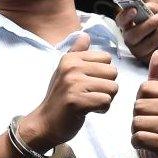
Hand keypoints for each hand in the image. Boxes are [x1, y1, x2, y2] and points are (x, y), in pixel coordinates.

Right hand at [19, 34, 118, 151]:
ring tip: (90, 102)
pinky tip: (89, 111)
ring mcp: (73, 84)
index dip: (103, 73)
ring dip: (105, 99)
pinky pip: (106, 102)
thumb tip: (85, 35)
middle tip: (91, 95)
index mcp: (71, 58)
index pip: (107, 58)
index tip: (90, 83)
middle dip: (107, 87)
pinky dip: (101, 110)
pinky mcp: (76, 102)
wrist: (45, 123)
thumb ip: (77, 53)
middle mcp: (71, 67)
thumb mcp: (65, 70)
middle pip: (113, 73)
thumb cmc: (59, 97)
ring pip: (112, 88)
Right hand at [116, 2, 157, 63]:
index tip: (134, 10)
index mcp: (127, 25)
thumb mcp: (155, 10)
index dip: (125, 16)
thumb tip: (146, 8)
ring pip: (149, 44)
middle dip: (150, 24)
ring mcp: (138, 51)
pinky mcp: (148, 59)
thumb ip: (150, 7)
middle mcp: (129, 39)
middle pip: (134, 35)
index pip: (120, 21)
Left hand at [132, 50, 157, 157]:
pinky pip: (138, 138)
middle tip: (150, 123)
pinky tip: (148, 144)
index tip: (151, 109)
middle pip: (138, 106)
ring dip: (137, 130)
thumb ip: (157, 75)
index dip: (140, 100)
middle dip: (137, 116)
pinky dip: (137, 142)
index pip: (143, 88)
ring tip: (149, 132)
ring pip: (136, 122)